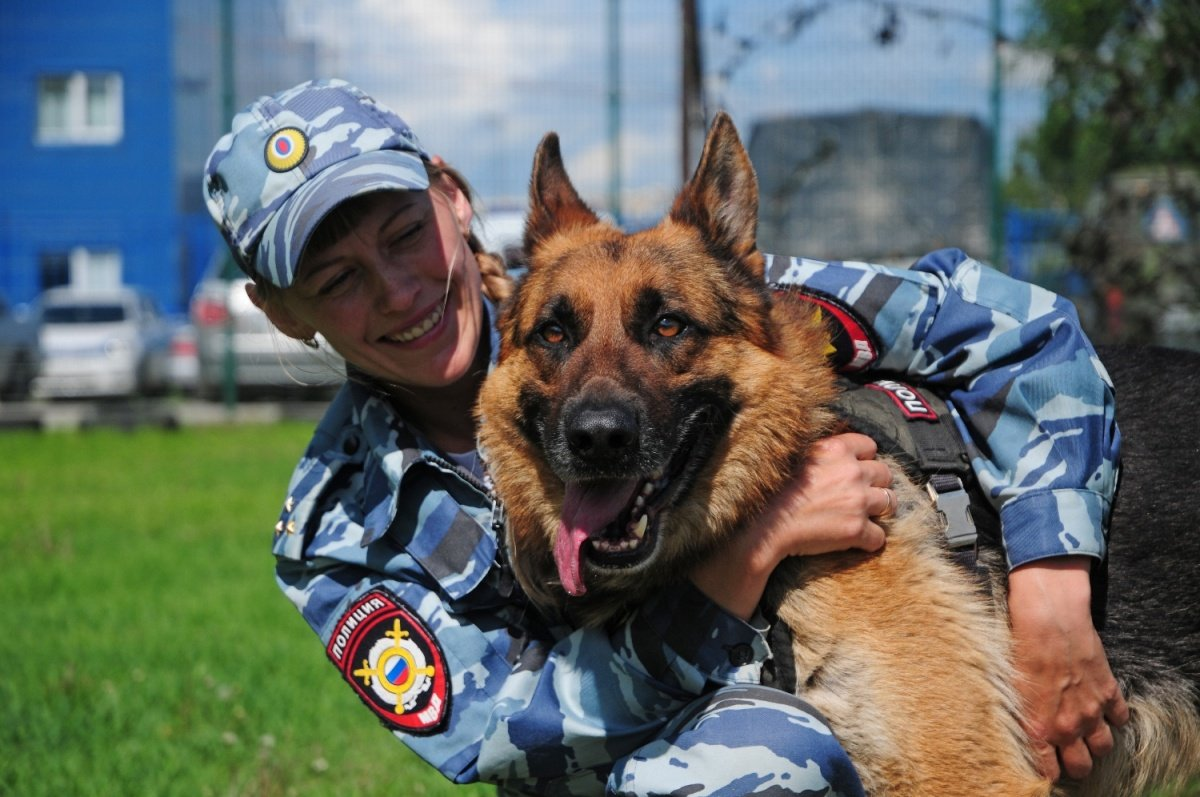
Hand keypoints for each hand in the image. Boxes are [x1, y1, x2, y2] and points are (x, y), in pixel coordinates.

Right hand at [691, 432, 891, 618]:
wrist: (763, 528)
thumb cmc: (771, 491)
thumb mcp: (795, 456)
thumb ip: (821, 451)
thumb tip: (833, 450)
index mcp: (837, 450)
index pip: (870, 446)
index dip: (863, 459)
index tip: (853, 469)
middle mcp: (853, 472)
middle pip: (885, 474)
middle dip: (875, 484)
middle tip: (858, 495)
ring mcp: (858, 502)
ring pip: (890, 503)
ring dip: (877, 510)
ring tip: (859, 515)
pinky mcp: (857, 530)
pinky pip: (879, 537)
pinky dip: (869, 540)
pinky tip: (854, 540)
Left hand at [1008, 557, 1128, 780]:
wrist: (1047, 618)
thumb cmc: (1018, 647)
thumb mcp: (1007, 686)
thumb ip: (1019, 715)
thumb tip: (1019, 729)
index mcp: (1038, 728)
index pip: (1049, 771)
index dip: (1048, 770)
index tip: (1046, 764)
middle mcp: (1067, 726)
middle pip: (1082, 767)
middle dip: (1075, 764)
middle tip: (1067, 753)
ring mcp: (1091, 710)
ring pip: (1104, 748)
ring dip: (1095, 744)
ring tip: (1085, 733)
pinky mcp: (1108, 691)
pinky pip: (1120, 718)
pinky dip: (1114, 716)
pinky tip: (1101, 707)